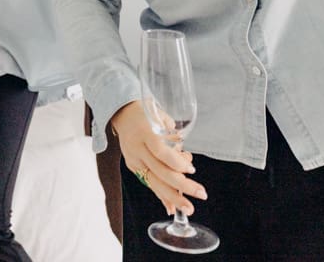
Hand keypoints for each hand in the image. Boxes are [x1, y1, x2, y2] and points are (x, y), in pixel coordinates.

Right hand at [111, 101, 207, 215]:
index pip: (161, 152)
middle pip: (160, 171)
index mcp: (145, 133)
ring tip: (189, 208)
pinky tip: (172, 208)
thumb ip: (174, 138)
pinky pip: (150, 183)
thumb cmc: (146, 115)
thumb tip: (186, 160)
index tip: (191, 169)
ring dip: (173, 197)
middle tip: (201, 193)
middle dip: (183, 186)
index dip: (177, 163)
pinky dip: (162, 196)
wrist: (122, 115)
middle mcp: (137, 148)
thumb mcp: (162, 118)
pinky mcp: (133, 167)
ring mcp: (134, 160)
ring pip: (154, 182)